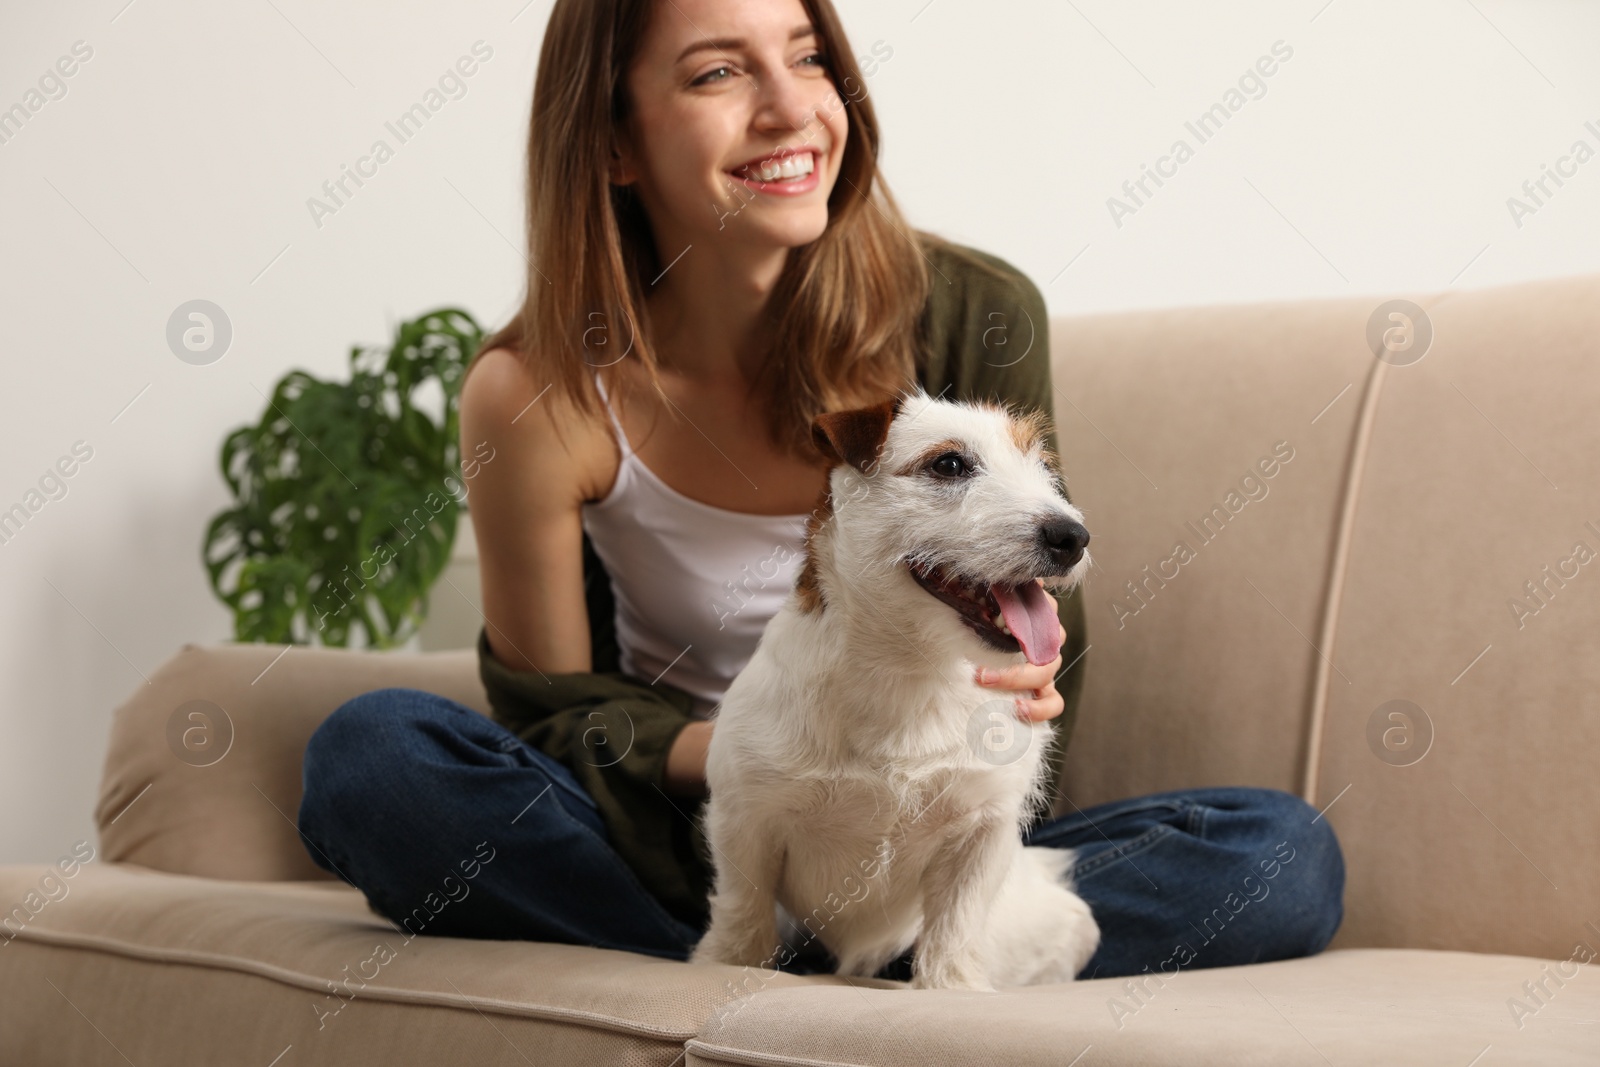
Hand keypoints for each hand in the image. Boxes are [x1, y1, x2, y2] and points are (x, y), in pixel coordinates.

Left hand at [974, 583, 1065, 722]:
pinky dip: (1038, 708)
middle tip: (980, 662)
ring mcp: (1046, 668)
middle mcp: (1045, 641)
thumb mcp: (984, 603)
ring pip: (1047, 673)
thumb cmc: (980, 623)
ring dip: (1016, 678)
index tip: (994, 620)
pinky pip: (1053, 702)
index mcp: (1036, 616)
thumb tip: (1012, 578)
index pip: (1046, 608)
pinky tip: (1016, 707)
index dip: (1025, 615)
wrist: (972, 663)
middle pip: (1044, 643)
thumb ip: (999, 590)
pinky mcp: (1044, 693)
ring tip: (985, 680)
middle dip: (1010, 652)